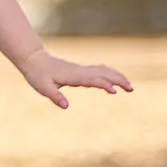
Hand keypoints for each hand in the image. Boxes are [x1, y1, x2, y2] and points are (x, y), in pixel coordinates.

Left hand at [17, 47, 133, 109]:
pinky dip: (110, 74)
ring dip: (117, 76)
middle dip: (118, 79)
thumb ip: (55, 96)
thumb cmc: (38, 75)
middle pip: (103, 73)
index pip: (92, 79)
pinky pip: (99, 71)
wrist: (34, 60)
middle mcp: (80, 71)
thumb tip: (66, 106)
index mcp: (73, 76)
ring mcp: (81, 70)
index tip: (115, 91)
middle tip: (132, 89)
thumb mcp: (43, 88)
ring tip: (129, 86)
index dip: (104, 84)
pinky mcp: (80, 71)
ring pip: (103, 70)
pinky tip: (115, 81)